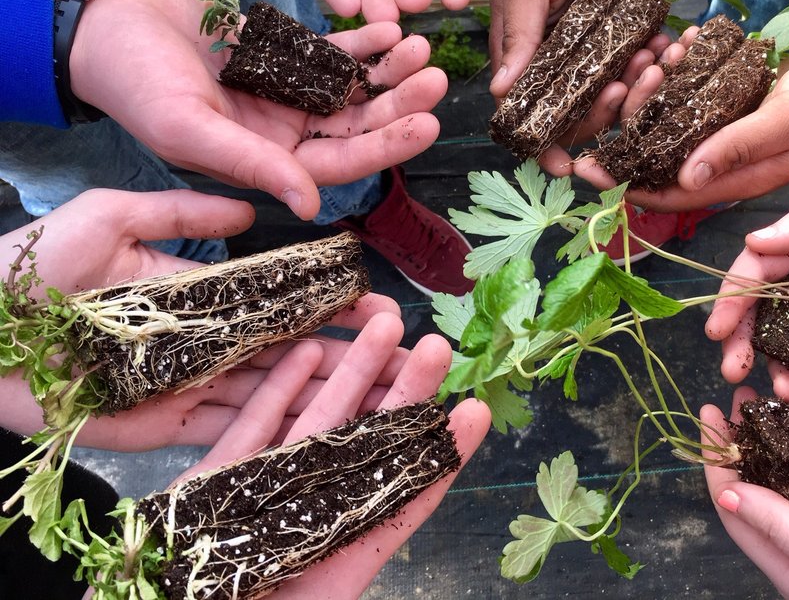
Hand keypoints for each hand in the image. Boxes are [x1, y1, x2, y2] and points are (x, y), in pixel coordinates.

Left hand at [0, 188, 400, 443]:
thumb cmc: (36, 265)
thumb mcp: (113, 218)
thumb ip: (181, 215)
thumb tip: (249, 207)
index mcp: (200, 296)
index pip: (280, 301)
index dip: (327, 302)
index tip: (372, 296)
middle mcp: (206, 345)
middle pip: (290, 351)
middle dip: (347, 352)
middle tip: (403, 346)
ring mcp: (191, 388)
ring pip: (275, 393)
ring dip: (330, 391)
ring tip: (385, 385)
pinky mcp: (169, 427)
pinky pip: (235, 428)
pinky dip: (282, 423)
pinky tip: (327, 416)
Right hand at [71, 0, 446, 219]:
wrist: (107, 27)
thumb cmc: (136, 84)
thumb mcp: (189, 127)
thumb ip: (252, 164)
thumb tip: (311, 206)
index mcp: (265, 162)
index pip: (340, 163)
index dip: (386, 146)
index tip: (428, 123)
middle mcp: (283, 133)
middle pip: (356, 124)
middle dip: (397, 103)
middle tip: (436, 78)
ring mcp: (285, 92)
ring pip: (350, 88)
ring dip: (387, 71)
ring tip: (420, 46)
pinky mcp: (281, 54)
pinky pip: (330, 51)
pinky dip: (360, 42)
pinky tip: (389, 29)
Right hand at [177, 313, 491, 598]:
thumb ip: (351, 568)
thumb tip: (406, 511)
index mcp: (337, 558)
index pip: (399, 501)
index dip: (437, 457)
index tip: (472, 411)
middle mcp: (306, 518)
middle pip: (363, 447)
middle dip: (401, 396)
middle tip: (437, 347)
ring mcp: (258, 496)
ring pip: (313, 425)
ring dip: (350, 375)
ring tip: (387, 327)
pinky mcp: (209, 485)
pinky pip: (249, 431)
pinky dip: (277, 392)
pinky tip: (307, 351)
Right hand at [488, 0, 668, 174]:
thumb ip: (519, 36)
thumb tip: (501, 92)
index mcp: (520, 51)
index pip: (526, 111)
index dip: (542, 143)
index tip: (565, 165)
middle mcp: (554, 59)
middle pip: (574, 113)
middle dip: (599, 114)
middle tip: (620, 90)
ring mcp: (591, 49)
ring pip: (611, 95)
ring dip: (633, 90)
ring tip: (650, 63)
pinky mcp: (622, 35)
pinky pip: (637, 65)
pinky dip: (652, 64)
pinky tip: (664, 47)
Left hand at [578, 32, 788, 211]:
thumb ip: (739, 147)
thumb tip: (685, 179)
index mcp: (744, 176)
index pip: (675, 194)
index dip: (630, 186)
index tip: (590, 170)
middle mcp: (734, 159)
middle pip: (668, 155)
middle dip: (637, 124)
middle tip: (629, 81)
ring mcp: (738, 130)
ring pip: (680, 121)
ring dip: (660, 90)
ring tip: (657, 54)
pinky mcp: (743, 103)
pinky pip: (701, 93)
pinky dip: (686, 70)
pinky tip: (682, 41)